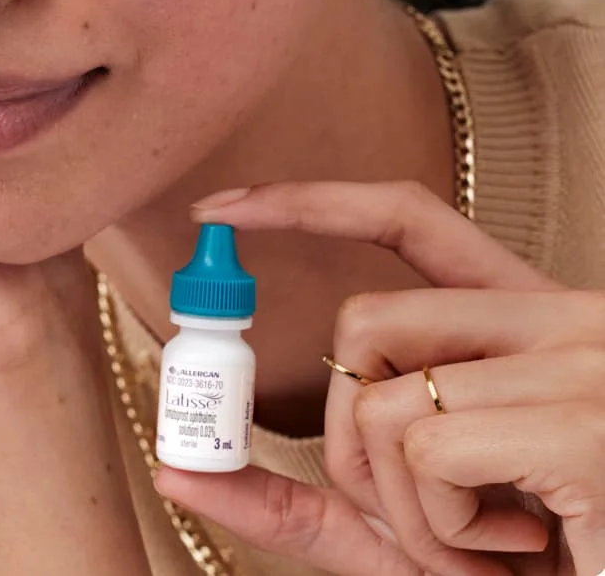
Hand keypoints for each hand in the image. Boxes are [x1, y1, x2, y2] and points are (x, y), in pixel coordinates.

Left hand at [154, 181, 604, 575]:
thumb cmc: (532, 566)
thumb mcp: (410, 529)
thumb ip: (301, 499)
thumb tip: (175, 468)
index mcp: (522, 324)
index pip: (408, 220)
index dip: (309, 201)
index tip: (223, 206)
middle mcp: (558, 320)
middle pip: (365, 317)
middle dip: (342, 434)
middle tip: (401, 510)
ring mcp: (576, 361)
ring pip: (382, 392)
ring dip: (401, 504)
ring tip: (484, 543)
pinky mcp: (581, 418)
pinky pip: (425, 448)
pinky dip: (441, 528)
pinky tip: (520, 548)